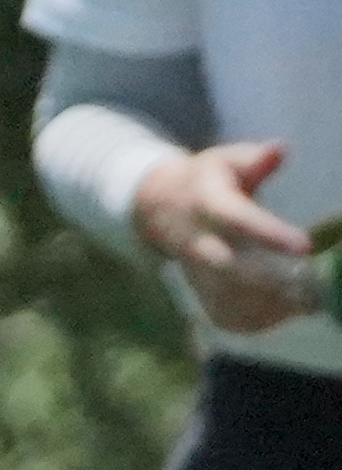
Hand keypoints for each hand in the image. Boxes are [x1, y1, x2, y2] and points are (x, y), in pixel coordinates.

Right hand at [133, 139, 322, 336]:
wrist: (158, 210)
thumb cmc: (207, 181)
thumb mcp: (225, 161)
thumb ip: (254, 159)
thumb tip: (281, 150)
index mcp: (206, 206)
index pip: (238, 221)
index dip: (270, 235)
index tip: (305, 245)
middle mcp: (196, 243)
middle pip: (229, 268)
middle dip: (270, 280)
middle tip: (310, 283)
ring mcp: (194, 271)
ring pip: (228, 297)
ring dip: (268, 303)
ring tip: (308, 301)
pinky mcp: (199, 291)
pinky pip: (225, 313)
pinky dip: (257, 319)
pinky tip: (287, 312)